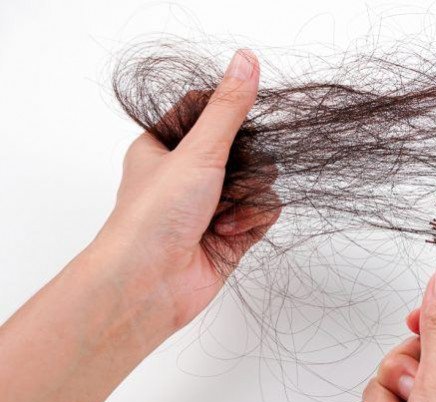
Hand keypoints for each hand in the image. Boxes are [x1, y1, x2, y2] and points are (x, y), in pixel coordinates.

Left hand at [0, 49, 277, 401]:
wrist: (149, 283)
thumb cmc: (154, 216)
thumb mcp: (197, 150)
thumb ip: (228, 108)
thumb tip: (246, 60)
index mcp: (164, 147)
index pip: (207, 113)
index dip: (228, 116)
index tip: (234, 127)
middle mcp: (187, 174)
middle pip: (244, 149)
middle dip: (245, 166)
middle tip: (226, 177)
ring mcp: (210, 205)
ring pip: (259, 181)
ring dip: (247, 197)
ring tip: (223, 214)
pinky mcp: (231, 234)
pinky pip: (263, 212)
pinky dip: (252, 220)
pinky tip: (230, 232)